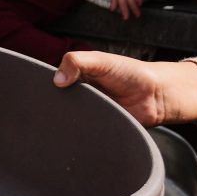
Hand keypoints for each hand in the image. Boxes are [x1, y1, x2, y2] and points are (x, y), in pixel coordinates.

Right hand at [51, 51, 196, 125]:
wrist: (157, 96)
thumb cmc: (132, 73)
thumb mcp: (100, 60)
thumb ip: (76, 62)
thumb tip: (57, 81)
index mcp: (78, 78)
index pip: (54, 84)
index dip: (47, 87)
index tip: (39, 92)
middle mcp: (81, 97)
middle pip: (59, 105)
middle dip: (55, 107)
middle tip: (53, 110)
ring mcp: (90, 114)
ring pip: (70, 121)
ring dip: (68, 122)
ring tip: (67, 121)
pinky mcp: (98, 130)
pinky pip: (84, 134)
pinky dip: (81, 135)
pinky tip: (79, 132)